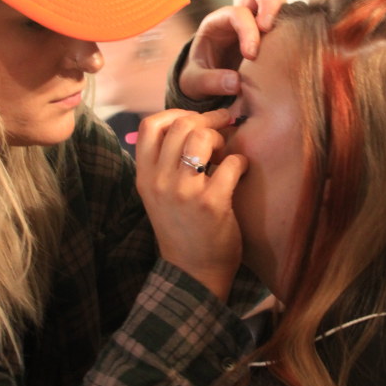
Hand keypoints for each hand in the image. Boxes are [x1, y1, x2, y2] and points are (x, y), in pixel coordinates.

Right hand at [135, 108, 247, 301]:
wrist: (193, 272)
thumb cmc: (182, 227)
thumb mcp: (159, 194)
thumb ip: (165, 162)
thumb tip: (189, 123)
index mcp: (144, 176)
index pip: (149, 125)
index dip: (176, 114)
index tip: (195, 121)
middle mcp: (159, 181)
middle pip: (180, 125)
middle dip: (206, 121)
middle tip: (221, 129)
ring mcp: (184, 192)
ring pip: (202, 137)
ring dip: (221, 139)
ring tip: (225, 154)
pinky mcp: (211, 203)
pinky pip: (231, 162)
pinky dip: (241, 162)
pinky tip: (240, 171)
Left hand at [179, 0, 285, 99]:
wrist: (207, 81)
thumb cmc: (199, 77)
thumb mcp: (195, 82)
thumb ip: (210, 82)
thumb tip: (236, 82)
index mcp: (218, 22)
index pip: (237, 13)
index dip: (247, 30)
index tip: (251, 55)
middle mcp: (239, 14)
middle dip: (270, 1)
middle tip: (270, 29)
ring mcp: (257, 19)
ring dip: (283, 8)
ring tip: (284, 34)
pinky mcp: (271, 30)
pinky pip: (286, 15)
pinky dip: (292, 21)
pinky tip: (291, 41)